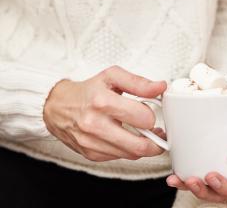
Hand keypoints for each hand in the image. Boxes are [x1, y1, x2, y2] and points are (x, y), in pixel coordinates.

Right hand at [43, 65, 166, 161]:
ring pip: (132, 154)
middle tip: (158, 133)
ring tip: (144, 134)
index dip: (152, 116)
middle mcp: (95, 124)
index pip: (143, 118)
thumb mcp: (112, 77)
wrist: (57, 107)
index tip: (151, 112)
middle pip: (140, 145)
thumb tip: (160, 87)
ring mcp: (92, 142)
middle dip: (156, 141)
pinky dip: (128, 149)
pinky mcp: (90, 154)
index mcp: (103, 102)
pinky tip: (127, 138)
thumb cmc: (87, 91)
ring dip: (144, 146)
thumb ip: (139, 82)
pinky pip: (120, 157)